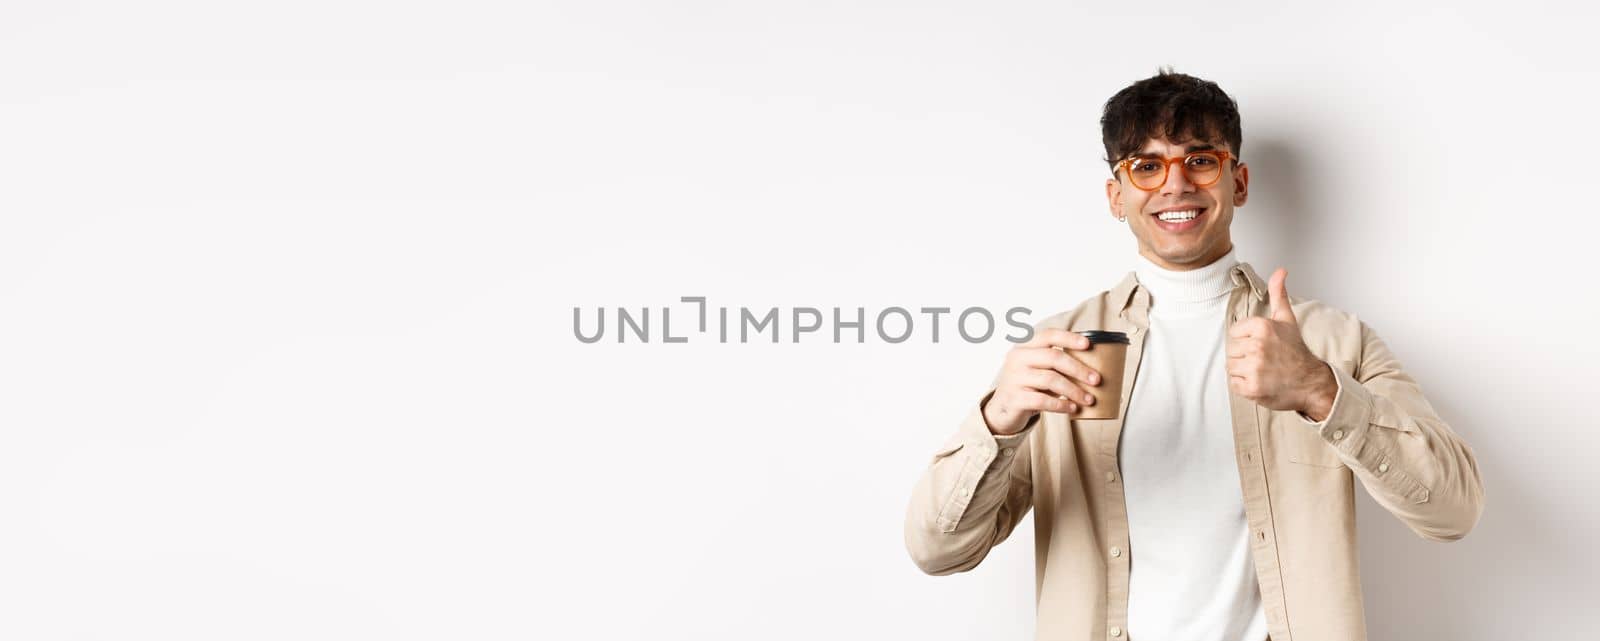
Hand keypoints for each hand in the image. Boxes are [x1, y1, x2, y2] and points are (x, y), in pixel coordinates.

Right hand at [982, 328, 1103, 434]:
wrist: (1002, 409)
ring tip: (1088, 399)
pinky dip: (1061, 404)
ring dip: (1074, 390)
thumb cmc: (1028, 386)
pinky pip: (1043, 400)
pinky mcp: (1015, 398)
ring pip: (1051, 379)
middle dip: (1078, 369)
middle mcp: (1017, 358)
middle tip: (1096, 380)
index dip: (1069, 338)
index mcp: (1024, 346)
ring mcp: (1014, 378)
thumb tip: (1091, 369)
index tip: (1088, 345)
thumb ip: (1056, 365)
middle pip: (1053, 357)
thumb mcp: (1038, 370)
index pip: (1048, 335)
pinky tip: (1072, 408)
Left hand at [1226, 267, 1337, 419]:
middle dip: (1244, 356)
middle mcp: (1257, 346)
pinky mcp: (1251, 387)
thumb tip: (1280, 270)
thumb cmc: (1295, 351)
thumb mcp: (1286, 319)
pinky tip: (1260, 381)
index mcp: (1262, 327)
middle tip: (1264, 359)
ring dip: (1243, 371)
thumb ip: (1278, 294)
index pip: (1234, 332)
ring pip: (1231, 366)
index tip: (1263, 345)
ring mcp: (1254, 368)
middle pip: (1231, 350)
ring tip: (1262, 370)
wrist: (1310, 382)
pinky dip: (1244, 385)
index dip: (1246, 339)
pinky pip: (1233, 383)